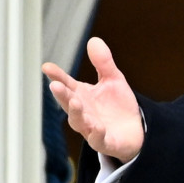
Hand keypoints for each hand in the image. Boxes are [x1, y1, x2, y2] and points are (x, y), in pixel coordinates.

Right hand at [42, 36, 144, 163]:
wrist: (137, 130)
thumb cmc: (119, 106)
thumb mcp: (113, 80)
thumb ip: (103, 63)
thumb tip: (94, 40)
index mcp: (82, 96)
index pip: (67, 84)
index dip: (57, 76)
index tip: (47, 67)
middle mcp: (83, 112)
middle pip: (69, 103)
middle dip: (62, 95)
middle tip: (56, 86)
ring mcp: (92, 129)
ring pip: (79, 122)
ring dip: (76, 113)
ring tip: (75, 102)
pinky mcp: (106, 142)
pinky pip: (98, 140)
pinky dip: (97, 134)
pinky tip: (97, 126)